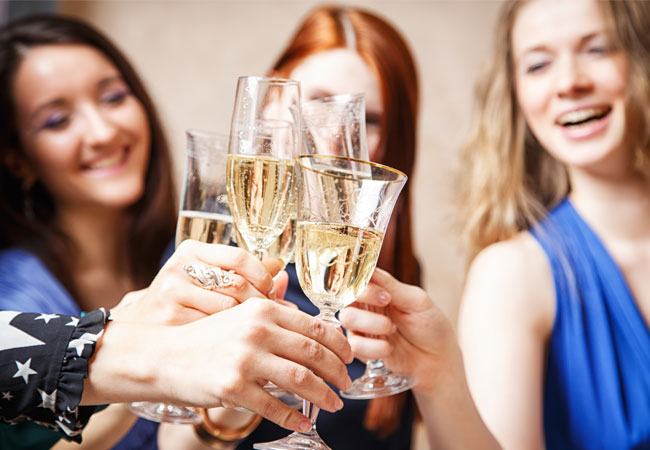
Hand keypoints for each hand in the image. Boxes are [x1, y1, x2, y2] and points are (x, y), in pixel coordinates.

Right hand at [87, 298, 353, 433]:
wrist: (166, 356)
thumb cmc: (209, 337)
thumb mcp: (242, 314)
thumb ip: (276, 314)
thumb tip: (314, 322)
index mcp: (264, 310)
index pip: (316, 327)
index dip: (340, 345)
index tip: (350, 358)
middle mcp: (257, 330)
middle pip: (314, 353)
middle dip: (338, 372)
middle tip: (347, 384)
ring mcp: (245, 359)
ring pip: (300, 380)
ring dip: (323, 395)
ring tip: (334, 404)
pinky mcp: (233, 388)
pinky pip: (274, 406)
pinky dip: (293, 417)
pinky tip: (303, 422)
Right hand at [112, 240, 285, 324]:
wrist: (140, 332)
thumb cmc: (184, 303)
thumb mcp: (207, 279)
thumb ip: (243, 274)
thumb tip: (282, 273)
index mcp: (191, 250)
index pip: (239, 256)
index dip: (261, 275)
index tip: (272, 290)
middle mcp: (179, 266)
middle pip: (237, 283)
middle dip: (260, 303)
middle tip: (271, 318)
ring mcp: (172, 292)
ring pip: (229, 308)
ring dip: (250, 323)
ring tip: (258, 332)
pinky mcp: (171, 319)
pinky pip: (215, 330)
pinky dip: (233, 338)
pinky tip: (240, 344)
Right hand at [339, 268, 461, 393]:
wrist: (438, 360)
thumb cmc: (431, 326)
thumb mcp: (416, 301)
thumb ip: (391, 286)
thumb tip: (371, 267)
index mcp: (379, 289)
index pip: (357, 279)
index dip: (366, 287)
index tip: (385, 296)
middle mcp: (366, 306)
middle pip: (347, 298)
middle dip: (368, 304)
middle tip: (389, 312)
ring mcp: (362, 327)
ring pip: (347, 319)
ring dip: (372, 325)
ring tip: (392, 330)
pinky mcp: (362, 349)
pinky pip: (353, 345)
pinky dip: (373, 347)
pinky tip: (389, 348)